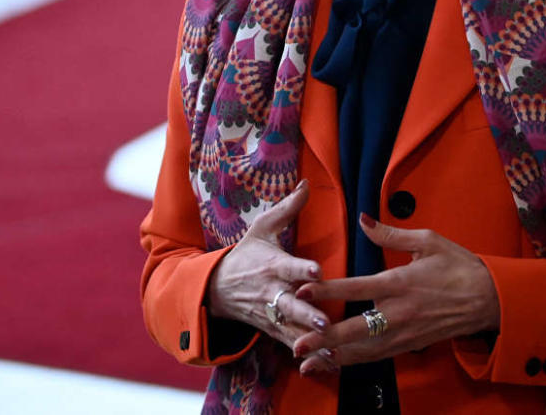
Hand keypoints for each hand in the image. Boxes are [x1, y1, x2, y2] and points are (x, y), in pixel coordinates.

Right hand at [206, 180, 335, 363]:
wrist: (215, 287)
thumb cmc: (246, 254)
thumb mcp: (262, 228)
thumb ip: (287, 208)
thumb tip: (306, 183)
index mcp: (272, 264)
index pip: (288, 266)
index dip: (302, 268)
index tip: (317, 271)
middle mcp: (271, 291)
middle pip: (290, 304)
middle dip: (307, 314)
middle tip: (325, 321)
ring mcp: (270, 313)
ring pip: (291, 328)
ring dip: (309, 339)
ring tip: (330, 346)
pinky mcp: (271, 330)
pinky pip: (289, 343)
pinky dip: (307, 354)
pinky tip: (327, 362)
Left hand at [291, 214, 499, 373]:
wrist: (490, 300)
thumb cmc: (459, 266)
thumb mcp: (429, 241)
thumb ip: (391, 233)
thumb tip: (364, 218)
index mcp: (401, 283)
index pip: (358, 287)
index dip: (329, 290)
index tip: (303, 292)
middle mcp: (400, 313)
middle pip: (355, 329)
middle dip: (325, 338)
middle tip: (297, 345)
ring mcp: (405, 333)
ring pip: (364, 350)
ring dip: (335, 357)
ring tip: (307, 364)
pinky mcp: (410, 346)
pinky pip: (377, 356)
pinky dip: (354, 362)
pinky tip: (335, 364)